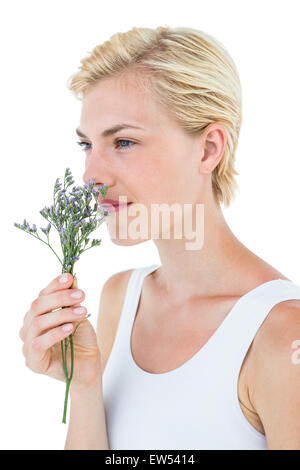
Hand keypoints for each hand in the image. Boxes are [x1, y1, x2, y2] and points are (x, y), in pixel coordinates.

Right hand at [20, 273, 101, 389]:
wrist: (89, 365)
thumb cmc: (81, 339)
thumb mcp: (79, 314)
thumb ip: (72, 298)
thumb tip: (72, 277)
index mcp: (38, 314)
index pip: (42, 295)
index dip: (54, 285)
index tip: (70, 278)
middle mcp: (29, 327)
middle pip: (37, 306)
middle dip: (60, 297)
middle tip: (81, 295)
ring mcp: (28, 345)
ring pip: (38, 322)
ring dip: (62, 314)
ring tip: (82, 311)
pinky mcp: (33, 361)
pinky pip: (38, 344)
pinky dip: (55, 333)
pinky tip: (70, 327)